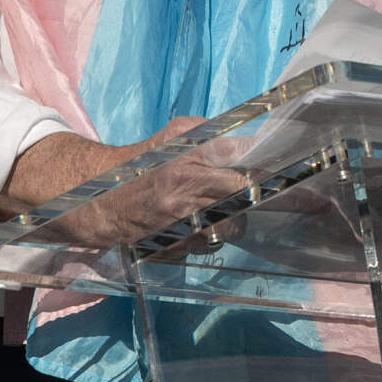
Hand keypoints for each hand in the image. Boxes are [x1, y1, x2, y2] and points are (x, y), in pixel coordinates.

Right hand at [0, 116, 249, 245]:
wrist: (102, 201)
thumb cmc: (146, 160)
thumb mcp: (176, 135)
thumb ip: (213, 133)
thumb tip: (250, 141)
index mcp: (187, 158)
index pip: (240, 154)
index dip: (262, 158)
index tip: (279, 161)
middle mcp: (186, 192)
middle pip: (245, 192)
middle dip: (256, 189)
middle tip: (259, 186)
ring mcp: (181, 224)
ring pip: (234, 225)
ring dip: (235, 217)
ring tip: (223, 207)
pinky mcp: (176, 248)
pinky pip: (212, 243)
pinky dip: (213, 234)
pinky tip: (201, 223)